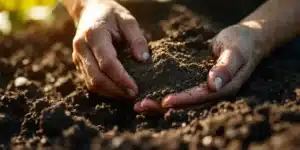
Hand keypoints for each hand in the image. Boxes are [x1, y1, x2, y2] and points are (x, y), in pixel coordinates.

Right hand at [72, 0, 149, 97]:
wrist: (90, 10)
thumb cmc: (111, 15)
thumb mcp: (127, 19)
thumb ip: (137, 38)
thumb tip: (143, 59)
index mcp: (93, 35)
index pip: (107, 63)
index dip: (121, 79)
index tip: (135, 89)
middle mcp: (81, 48)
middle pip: (96, 78)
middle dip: (116, 90)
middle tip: (133, 95)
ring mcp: (77, 57)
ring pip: (91, 83)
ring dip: (110, 93)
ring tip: (127, 94)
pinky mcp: (79, 64)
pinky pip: (90, 82)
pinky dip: (104, 89)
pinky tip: (118, 90)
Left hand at [134, 24, 265, 112]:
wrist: (246, 39)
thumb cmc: (242, 42)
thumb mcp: (235, 51)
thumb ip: (226, 67)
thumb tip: (213, 85)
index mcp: (224, 88)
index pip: (200, 97)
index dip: (183, 100)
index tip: (164, 101)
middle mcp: (213, 92)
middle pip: (187, 103)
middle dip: (164, 106)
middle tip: (141, 106)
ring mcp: (205, 88)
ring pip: (181, 99)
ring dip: (160, 103)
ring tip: (139, 104)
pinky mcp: (198, 81)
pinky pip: (181, 89)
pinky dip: (166, 92)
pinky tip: (151, 93)